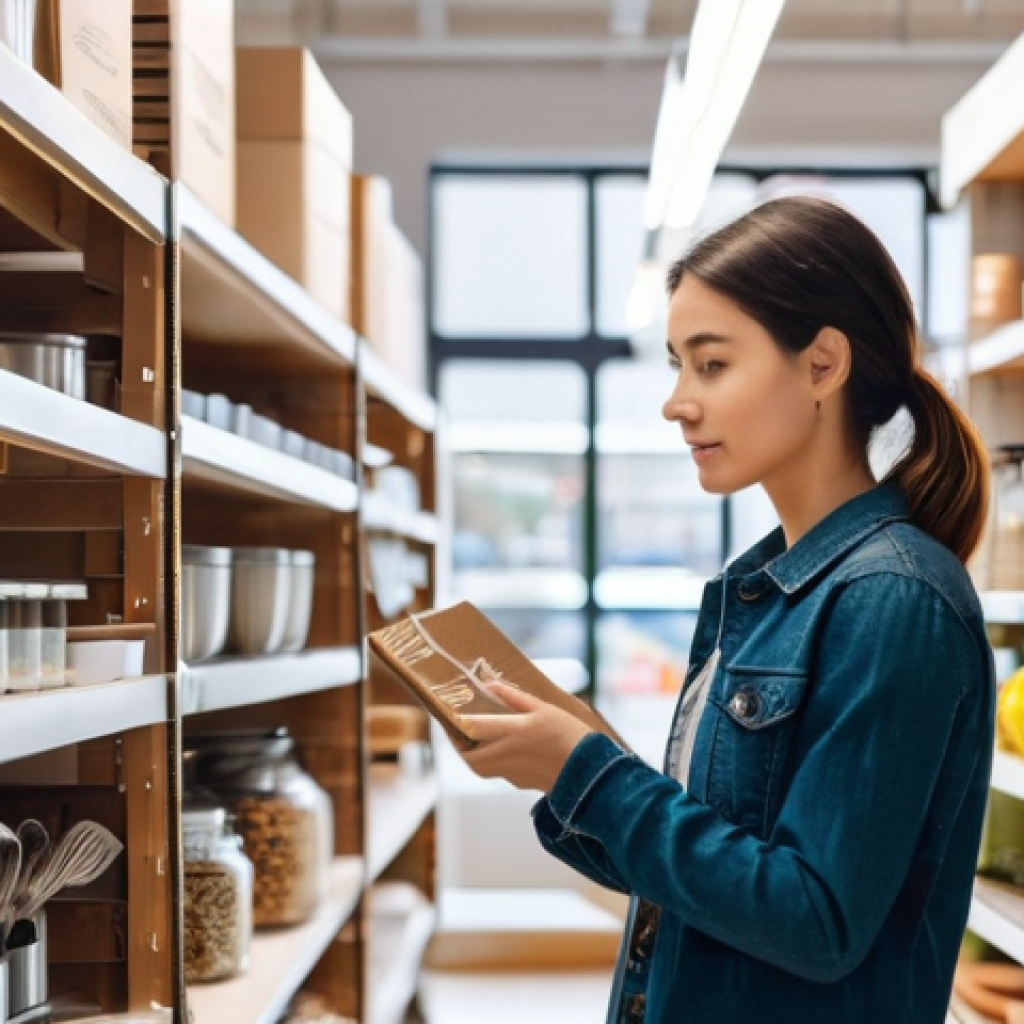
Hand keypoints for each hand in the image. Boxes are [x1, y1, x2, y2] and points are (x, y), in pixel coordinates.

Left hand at [456, 680, 594, 792]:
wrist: (589, 771)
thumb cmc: (569, 734)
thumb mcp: (544, 708)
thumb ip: (515, 698)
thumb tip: (491, 684)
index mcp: (513, 731)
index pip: (472, 726)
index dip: (455, 720)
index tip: (449, 713)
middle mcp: (507, 754)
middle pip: (469, 756)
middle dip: (458, 745)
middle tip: (455, 732)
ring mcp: (512, 771)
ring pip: (479, 768)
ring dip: (471, 756)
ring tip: (472, 741)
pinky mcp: (520, 782)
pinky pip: (497, 773)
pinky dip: (491, 762)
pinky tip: (500, 750)